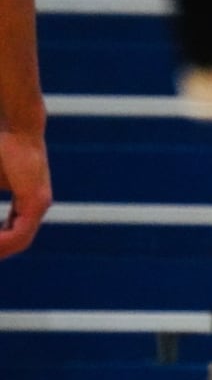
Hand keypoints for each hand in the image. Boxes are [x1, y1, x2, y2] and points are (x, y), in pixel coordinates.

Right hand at [0, 129, 48, 258]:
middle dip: (0, 249)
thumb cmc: (1, 152)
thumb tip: (0, 221)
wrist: (18, 130)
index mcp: (28, 202)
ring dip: (0, 248)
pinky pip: (20, 232)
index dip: (0, 241)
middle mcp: (37, 206)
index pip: (12, 231)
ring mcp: (40, 204)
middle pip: (16, 241)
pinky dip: (3, 240)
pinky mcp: (36, 201)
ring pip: (19, 241)